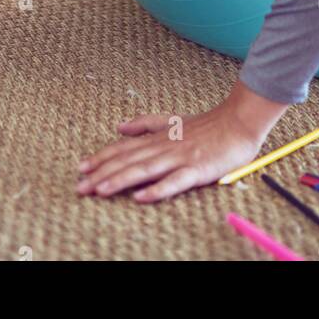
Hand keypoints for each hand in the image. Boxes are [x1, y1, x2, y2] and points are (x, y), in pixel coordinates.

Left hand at [76, 83, 285, 201]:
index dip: (101, 157)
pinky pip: (175, 182)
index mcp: (157, 137)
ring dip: (121, 180)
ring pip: (145, 170)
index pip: (123, 148)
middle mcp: (164, 147)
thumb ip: (145, 124)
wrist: (238, 123)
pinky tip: (141, 197)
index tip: (81, 168)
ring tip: (100, 190)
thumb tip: (119, 127)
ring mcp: (180, 158)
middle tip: (80, 187)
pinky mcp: (197, 170)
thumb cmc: (206, 126)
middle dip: (102, 174)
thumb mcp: (171, 121)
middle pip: (128, 161)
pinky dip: (157, 189)